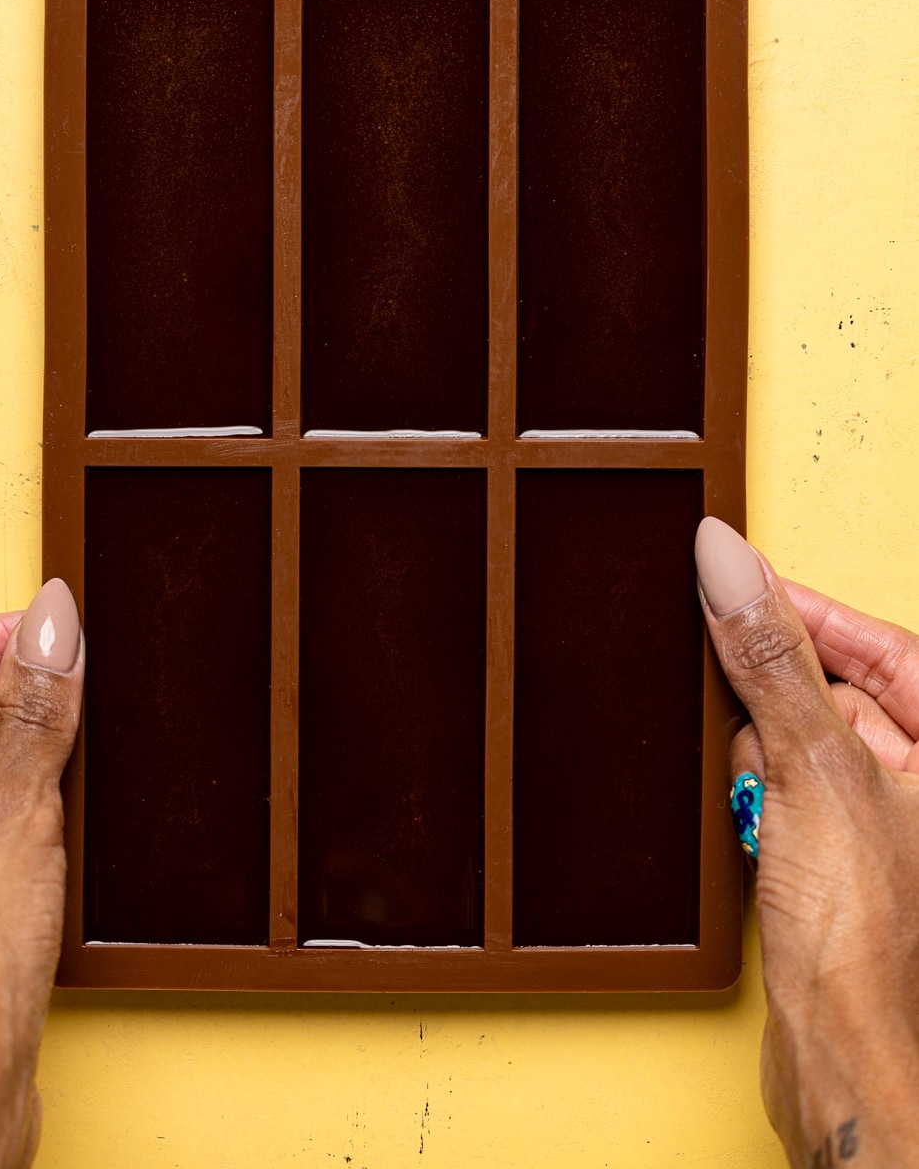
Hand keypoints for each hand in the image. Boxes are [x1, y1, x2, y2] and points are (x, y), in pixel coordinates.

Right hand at [696, 519, 918, 1168]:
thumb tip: (729, 563)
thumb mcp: (811, 765)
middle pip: (844, 689)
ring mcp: (891, 827)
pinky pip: (792, 792)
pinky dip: (760, 792)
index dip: (812, 607)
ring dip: (766, 749)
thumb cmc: (866, 938)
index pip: (886, 643)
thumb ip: (770, 658)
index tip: (744, 574)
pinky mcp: (846, 864)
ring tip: (758, 783)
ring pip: (809, 740)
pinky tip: (749, 814)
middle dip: (781, 691)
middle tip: (737, 686)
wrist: (843, 1059)